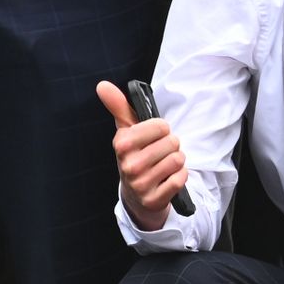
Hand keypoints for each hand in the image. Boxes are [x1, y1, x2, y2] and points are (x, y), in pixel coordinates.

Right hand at [91, 81, 187, 229]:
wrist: (135, 195)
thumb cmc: (134, 156)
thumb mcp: (126, 131)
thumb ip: (118, 106)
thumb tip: (102, 85)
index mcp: (122, 144)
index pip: (160, 126)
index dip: (162, 129)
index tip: (154, 136)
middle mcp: (129, 165)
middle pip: (172, 142)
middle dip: (171, 146)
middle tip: (160, 152)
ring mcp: (141, 184)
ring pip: (178, 160)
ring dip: (176, 161)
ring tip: (164, 164)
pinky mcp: (154, 199)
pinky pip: (181, 178)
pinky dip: (180, 176)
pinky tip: (168, 178)